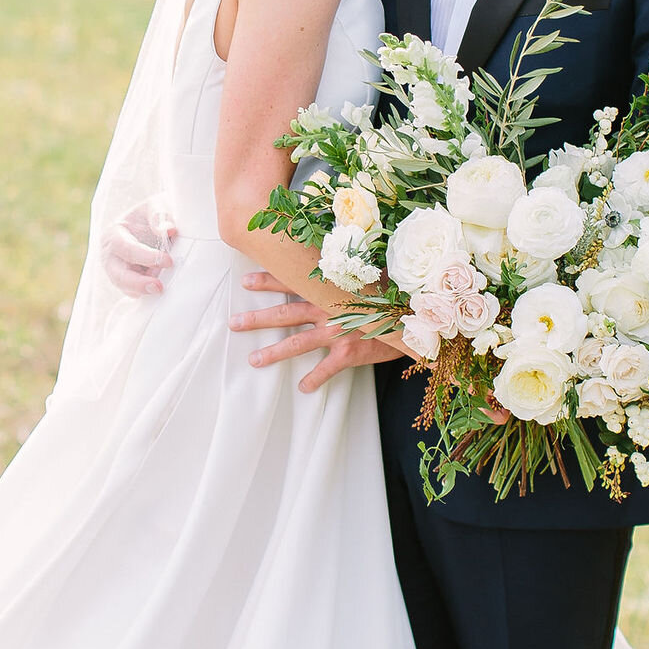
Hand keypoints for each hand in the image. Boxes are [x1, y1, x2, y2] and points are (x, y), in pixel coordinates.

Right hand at [102, 200, 176, 297]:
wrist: (158, 224)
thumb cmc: (155, 213)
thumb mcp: (156, 205)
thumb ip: (160, 215)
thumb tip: (168, 230)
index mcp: (114, 234)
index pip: (126, 248)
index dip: (146, 256)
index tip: (168, 261)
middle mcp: (111, 256)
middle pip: (118, 275)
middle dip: (138, 283)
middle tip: (159, 287)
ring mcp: (118, 272)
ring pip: (126, 288)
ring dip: (144, 290)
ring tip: (163, 288)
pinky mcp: (129, 284)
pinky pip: (135, 293)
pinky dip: (147, 294)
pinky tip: (162, 289)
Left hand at [230, 272, 406, 392]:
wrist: (415, 316)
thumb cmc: (391, 294)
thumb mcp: (367, 277)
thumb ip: (346, 274)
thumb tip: (330, 261)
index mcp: (329, 289)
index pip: (293, 281)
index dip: (269, 280)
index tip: (246, 280)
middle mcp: (328, 309)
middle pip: (285, 314)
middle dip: (257, 319)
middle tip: (233, 323)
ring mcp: (337, 332)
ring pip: (298, 343)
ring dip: (274, 352)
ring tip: (254, 360)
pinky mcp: (349, 353)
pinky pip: (326, 369)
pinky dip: (314, 379)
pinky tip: (303, 387)